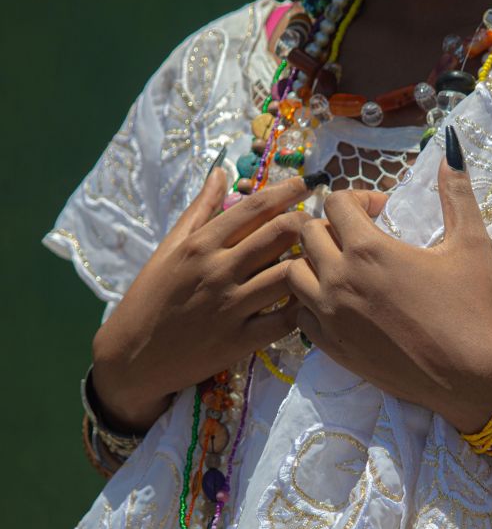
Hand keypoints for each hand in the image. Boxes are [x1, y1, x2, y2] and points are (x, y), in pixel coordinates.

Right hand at [92, 169, 311, 431]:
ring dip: (310, 264)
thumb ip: (200, 209)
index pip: (255, 208)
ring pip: (289, 274)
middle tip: (320, 223)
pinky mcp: (240, 341)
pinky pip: (284, 320)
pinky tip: (308, 299)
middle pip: (280, 234)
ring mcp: (231, 306)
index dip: (287, 190)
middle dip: (308, 223)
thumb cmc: (152, 297)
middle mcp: (219, 270)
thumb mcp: (170, 248)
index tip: (309, 180)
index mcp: (201, 244)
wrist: (133, 357)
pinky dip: (301, 307)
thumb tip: (220, 172)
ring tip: (321, 259)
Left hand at [287, 128, 491, 432]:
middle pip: (306, 234)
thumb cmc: (473, 308)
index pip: (333, 204)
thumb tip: (452, 149)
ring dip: (313, 262)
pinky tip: (340, 302)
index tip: (379, 212)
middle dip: (330, 226)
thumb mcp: (471, 243)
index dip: (356, 199)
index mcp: (368, 249)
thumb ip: (456, 193)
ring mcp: (329, 316)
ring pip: (293, 273)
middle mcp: (338, 279)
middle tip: (358, 236)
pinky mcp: (329, 347)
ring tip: (343, 267)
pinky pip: (299, 313)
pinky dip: (312, 301)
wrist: (468, 377)